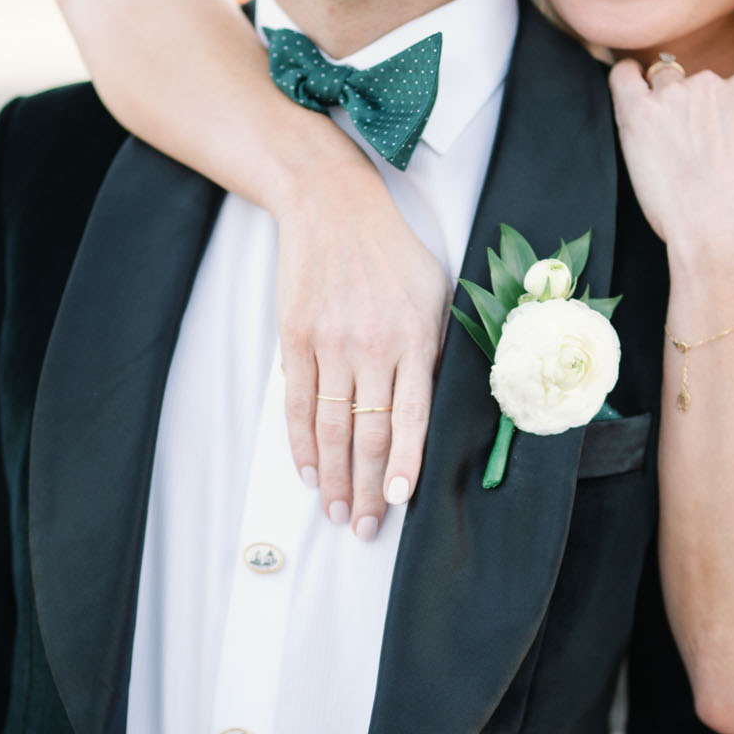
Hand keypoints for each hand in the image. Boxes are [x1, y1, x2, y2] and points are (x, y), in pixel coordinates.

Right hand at [275, 168, 449, 535]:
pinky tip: (307, 471)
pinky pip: (297, 403)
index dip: (404, 464)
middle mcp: (374, 346)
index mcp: (416, 337)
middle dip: (367, 488)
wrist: (332, 205)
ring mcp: (331, 343)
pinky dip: (300, 443)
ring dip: (332, 476)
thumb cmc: (391, 250)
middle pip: (369, 433)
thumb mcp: (434, 292)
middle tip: (364, 527)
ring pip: (331, 427)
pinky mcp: (296, 338)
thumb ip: (436, 348)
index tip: (398, 501)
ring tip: (335, 510)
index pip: (412, 417)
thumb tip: (435, 406)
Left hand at [608, 58, 733, 302]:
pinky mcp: (638, 114)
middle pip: (699, 87)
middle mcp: (711, 84)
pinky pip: (624, 78)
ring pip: (663, 81)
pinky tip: (629, 81)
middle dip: (696, 112)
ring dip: (663, 98)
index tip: (722, 148)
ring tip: (661, 128)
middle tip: (694, 152)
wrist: (728, 231)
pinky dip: (626, 76)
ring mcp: (672, 97)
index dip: (727, 121)